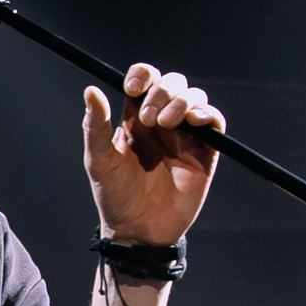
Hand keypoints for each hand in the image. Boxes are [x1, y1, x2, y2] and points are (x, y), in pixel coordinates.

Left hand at [83, 64, 219, 248]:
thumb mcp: (99, 160)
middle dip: (162, 91)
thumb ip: (95, 126)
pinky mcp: (206, 151)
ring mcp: (185, 135)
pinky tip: (193, 122)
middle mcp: (162, 121)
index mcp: (135, 116)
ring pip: (194, 97)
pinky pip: (215, 120)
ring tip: (167, 123)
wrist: (139, 230)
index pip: (145, 80)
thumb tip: (90, 90)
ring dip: (182, 101)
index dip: (142, 75)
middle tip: (148, 118)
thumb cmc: (115, 196)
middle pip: (172, 83)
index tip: (133, 88)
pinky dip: (207, 114)